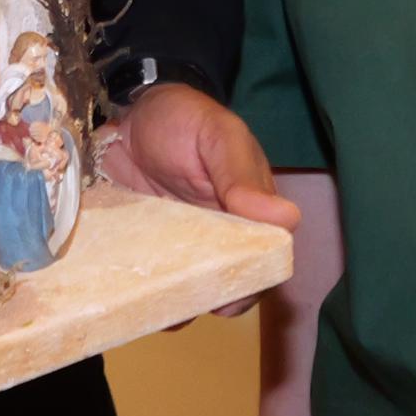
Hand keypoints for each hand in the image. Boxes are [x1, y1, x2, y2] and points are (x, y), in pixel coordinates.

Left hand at [100, 86, 302, 301]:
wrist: (128, 111)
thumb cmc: (183, 117)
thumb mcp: (218, 135)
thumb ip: (243, 176)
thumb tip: (287, 218)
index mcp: (250, 211)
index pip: (265, 258)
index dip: (253, 280)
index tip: (232, 293)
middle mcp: (222, 234)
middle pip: (229, 283)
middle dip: (213, 299)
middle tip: (188, 300)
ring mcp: (182, 244)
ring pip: (190, 289)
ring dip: (177, 303)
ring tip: (157, 304)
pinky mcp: (148, 246)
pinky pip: (151, 279)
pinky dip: (144, 292)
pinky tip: (131, 295)